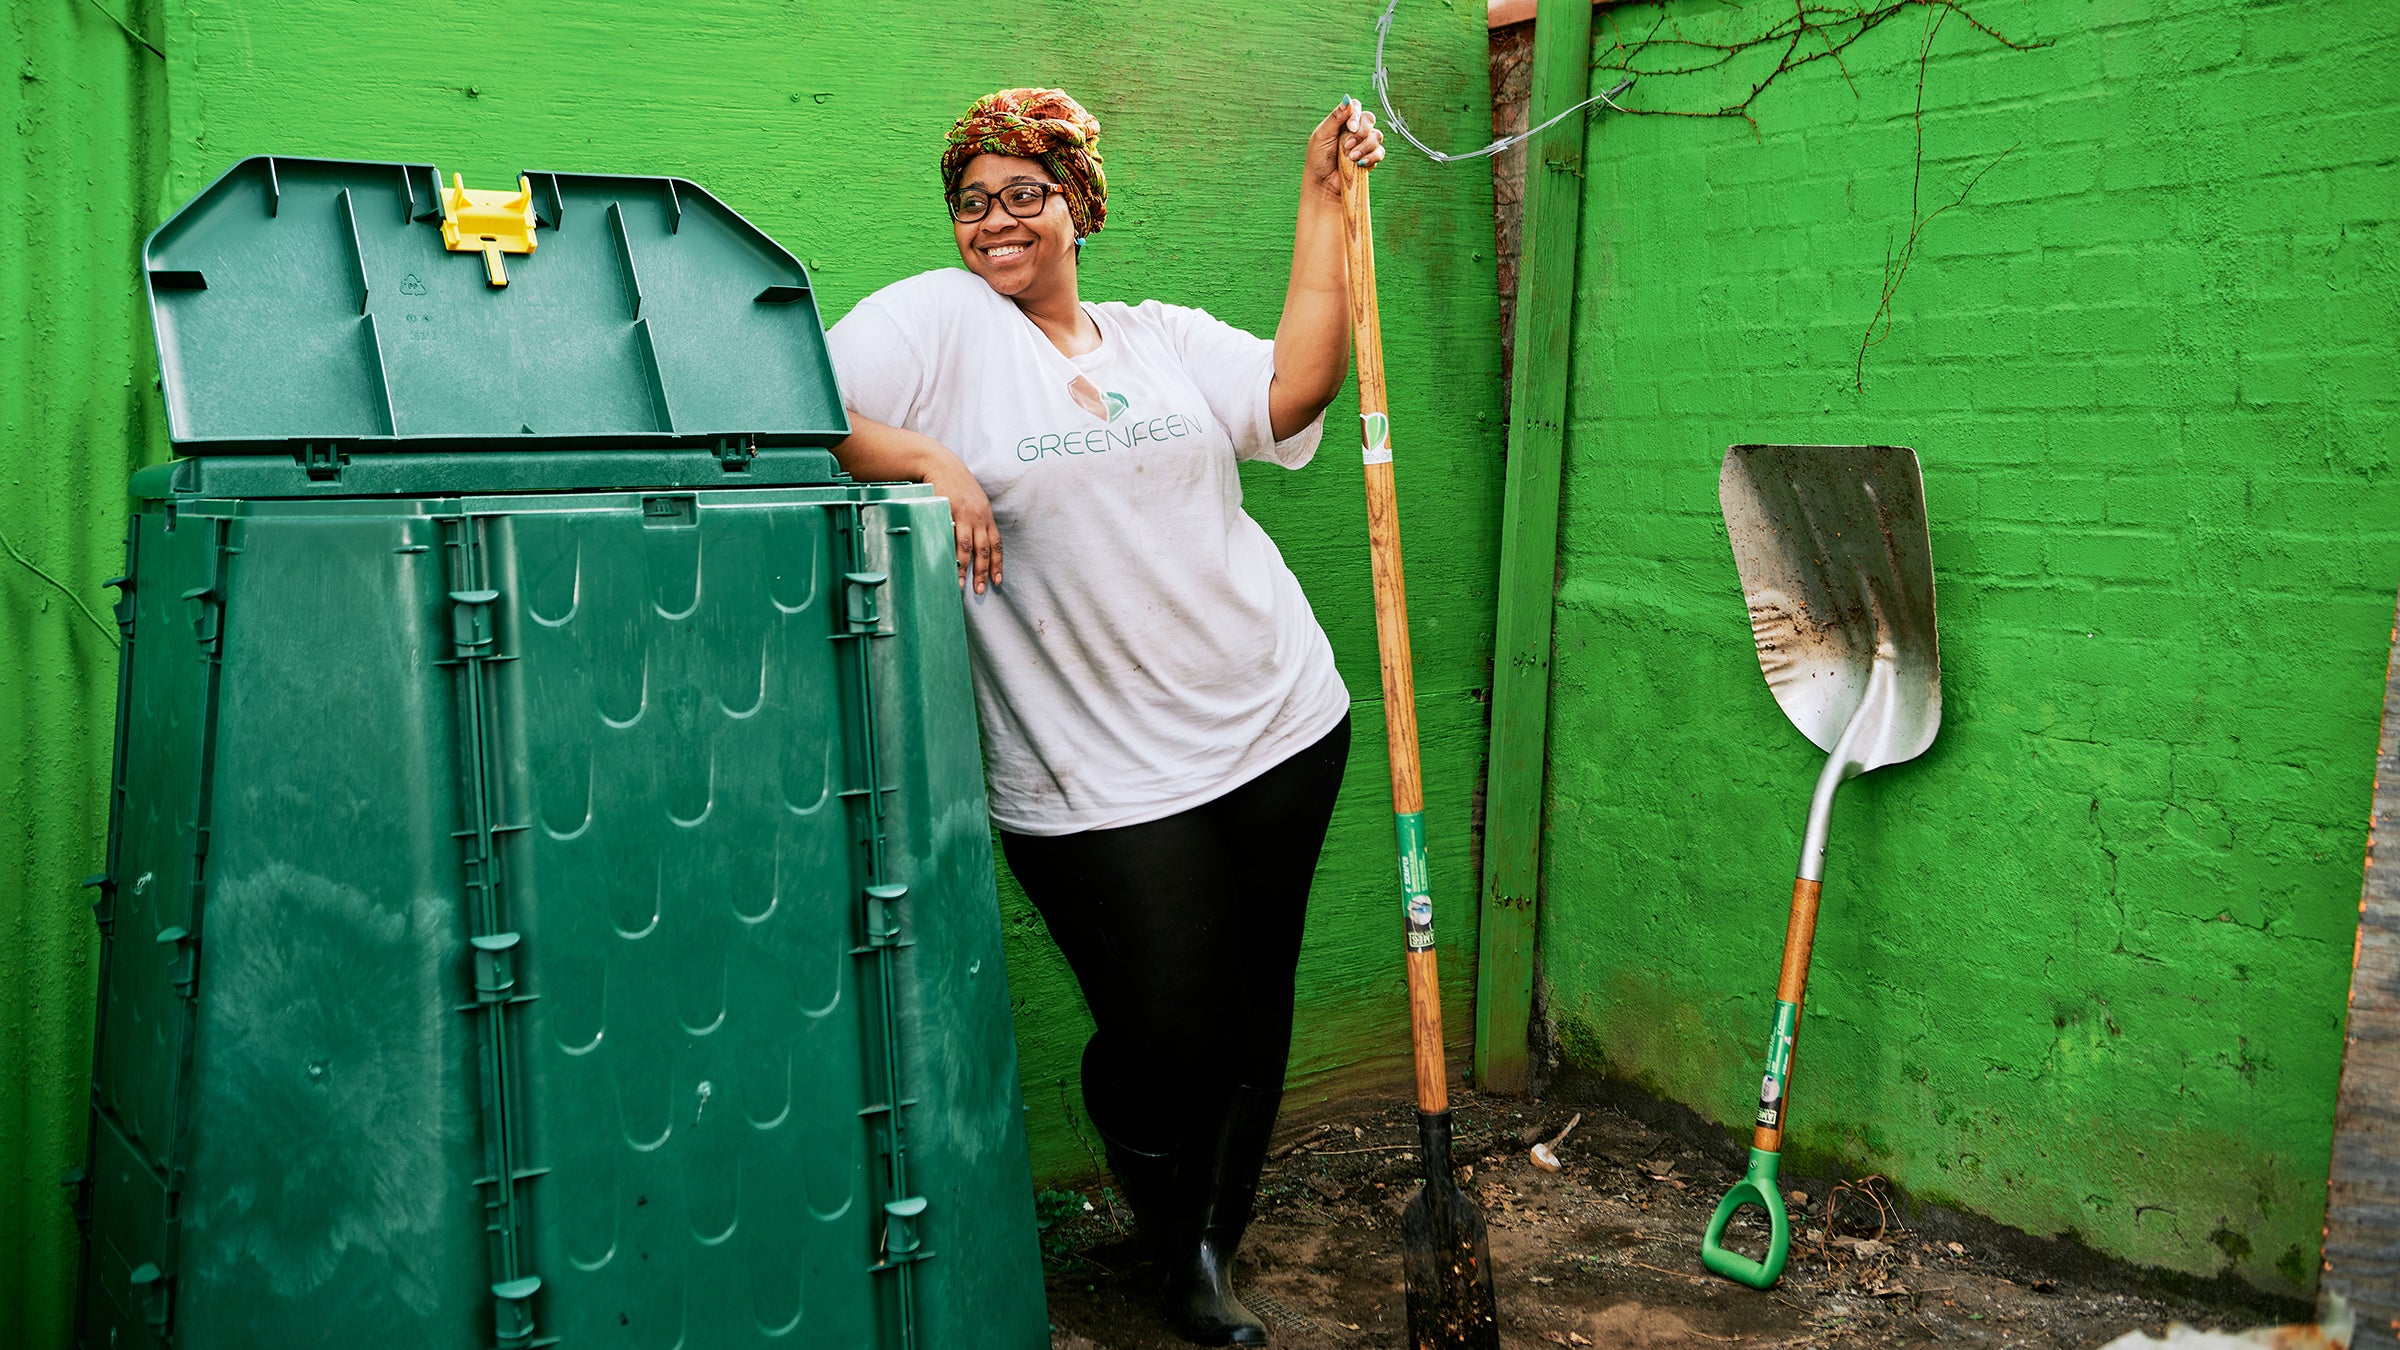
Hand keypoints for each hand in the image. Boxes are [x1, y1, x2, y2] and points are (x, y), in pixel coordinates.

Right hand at [923, 449, 1001, 593]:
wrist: (942, 466)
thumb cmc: (957, 486)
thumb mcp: (975, 502)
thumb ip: (978, 521)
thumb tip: (977, 544)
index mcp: (987, 516)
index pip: (996, 545)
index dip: (997, 564)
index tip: (998, 581)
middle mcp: (978, 517)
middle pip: (983, 550)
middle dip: (982, 572)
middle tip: (980, 590)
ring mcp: (963, 514)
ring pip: (966, 547)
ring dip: (964, 568)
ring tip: (961, 584)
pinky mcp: (947, 511)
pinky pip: (949, 536)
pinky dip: (949, 552)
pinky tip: (947, 565)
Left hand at [1305, 99, 1386, 201]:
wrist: (1323, 184)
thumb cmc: (1318, 159)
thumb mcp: (1322, 135)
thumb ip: (1336, 117)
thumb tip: (1347, 98)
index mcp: (1342, 121)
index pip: (1356, 107)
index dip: (1356, 115)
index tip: (1350, 128)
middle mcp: (1355, 130)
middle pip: (1369, 119)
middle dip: (1361, 132)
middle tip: (1347, 145)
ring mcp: (1363, 144)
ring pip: (1376, 136)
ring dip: (1364, 146)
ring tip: (1351, 157)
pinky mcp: (1369, 158)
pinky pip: (1379, 152)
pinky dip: (1371, 157)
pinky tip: (1360, 163)